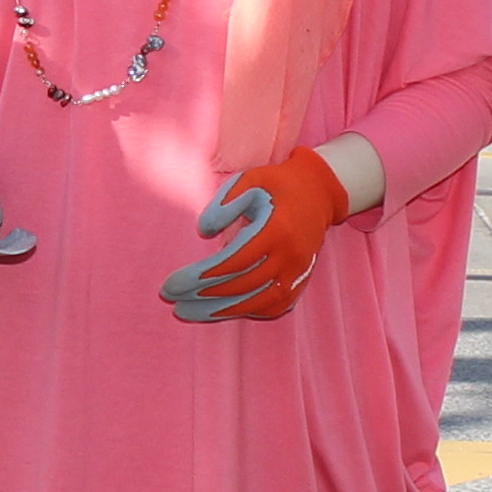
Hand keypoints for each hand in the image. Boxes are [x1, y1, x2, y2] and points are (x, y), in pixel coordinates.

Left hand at [160, 145, 349, 322]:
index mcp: (277, 229)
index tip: (173, 283)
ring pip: (258, 302)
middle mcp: (291, 255)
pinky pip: (275, 305)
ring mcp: (299, 271)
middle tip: (173, 299)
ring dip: (221, 311)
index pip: (234, 261)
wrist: (318, 193)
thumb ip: (225, 202)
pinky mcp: (302, 279)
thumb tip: (204, 230)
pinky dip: (249, 311)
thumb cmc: (277, 184)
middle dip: (204, 296)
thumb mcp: (250, 179)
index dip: (201, 276)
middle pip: (242, 285)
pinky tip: (222, 311)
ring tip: (189, 311)